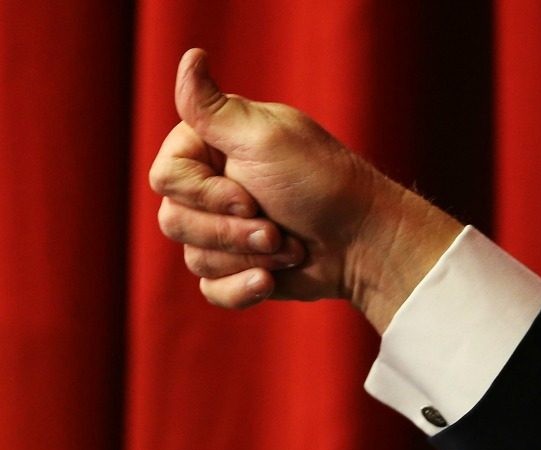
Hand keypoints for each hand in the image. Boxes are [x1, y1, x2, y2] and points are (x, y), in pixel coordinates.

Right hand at [150, 48, 462, 332]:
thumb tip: (190, 55)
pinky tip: (270, 279)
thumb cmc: (319, 183)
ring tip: (289, 246)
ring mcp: (222, 230)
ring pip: (193, 257)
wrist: (360, 241)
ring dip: (247, 257)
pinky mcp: (235, 266)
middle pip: (174, 222)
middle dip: (231, 232)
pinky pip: (209, 288)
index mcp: (211, 149)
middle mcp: (211, 187)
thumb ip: (213, 107)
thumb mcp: (263, 138)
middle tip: (276, 227)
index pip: (165, 177)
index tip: (251, 195)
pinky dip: (240, 288)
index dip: (204, 195)